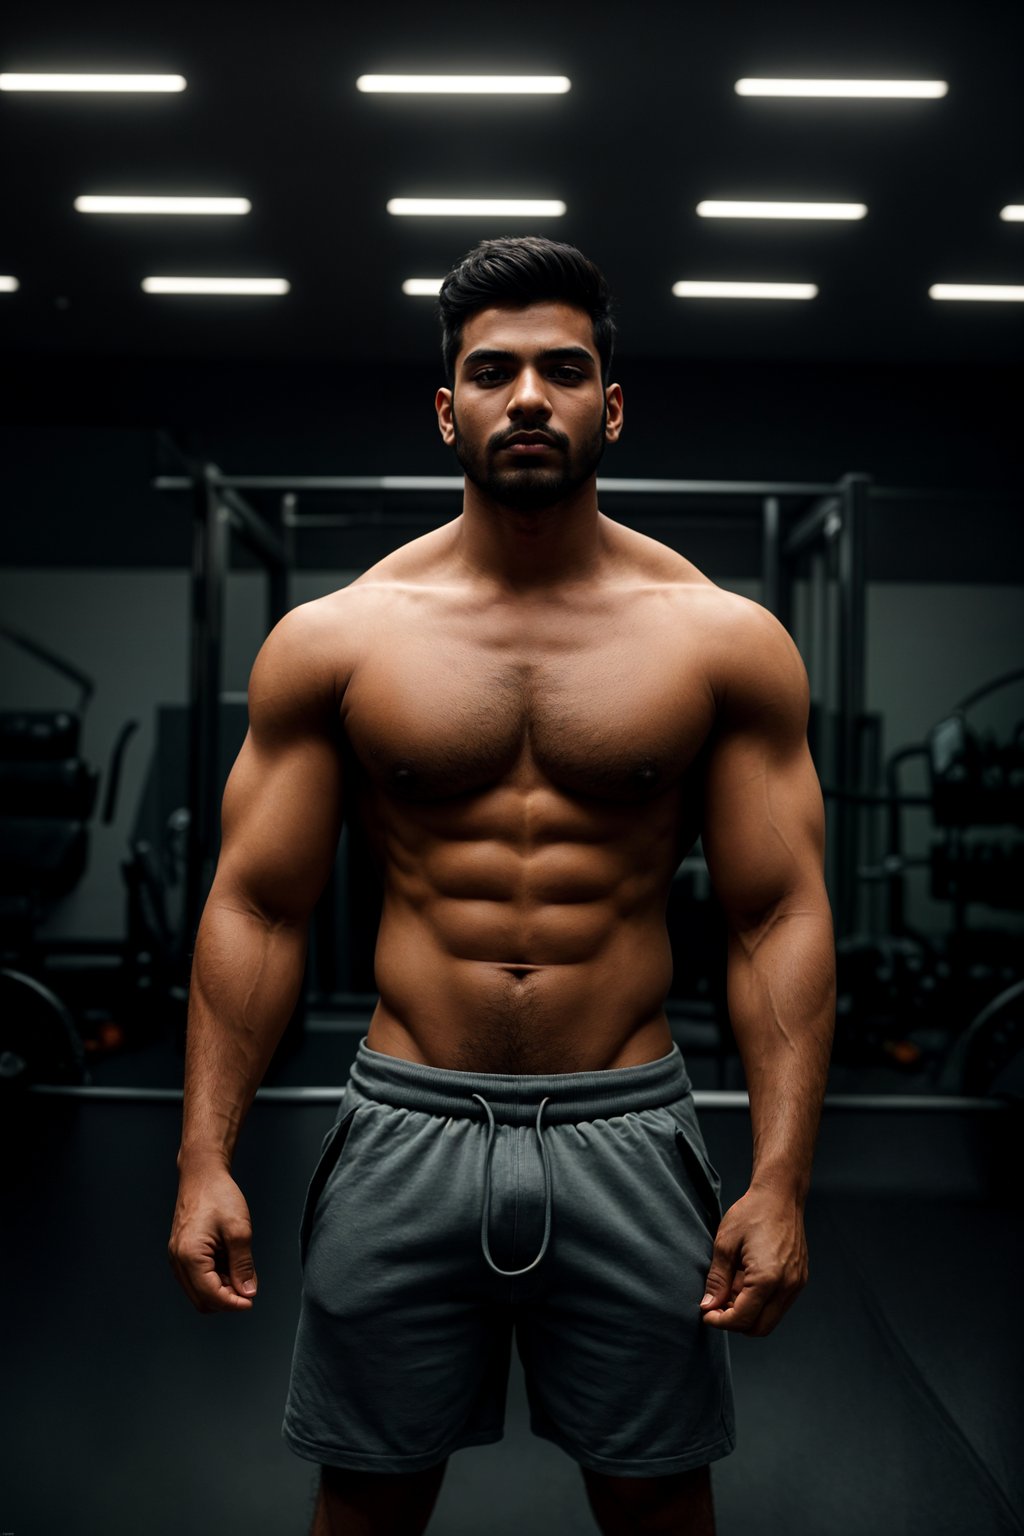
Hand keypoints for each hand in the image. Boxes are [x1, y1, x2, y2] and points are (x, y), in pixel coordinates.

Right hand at [168, 1165, 258, 1312]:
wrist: (202, 1174)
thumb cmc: (219, 1196)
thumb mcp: (239, 1231)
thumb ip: (243, 1265)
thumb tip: (248, 1292)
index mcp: (189, 1256)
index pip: (211, 1296)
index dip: (233, 1303)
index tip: (251, 1301)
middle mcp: (178, 1261)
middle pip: (202, 1300)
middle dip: (226, 1298)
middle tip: (247, 1284)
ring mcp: (177, 1257)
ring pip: (199, 1291)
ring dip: (221, 1288)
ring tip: (240, 1267)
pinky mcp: (181, 1253)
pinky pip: (196, 1277)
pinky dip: (214, 1277)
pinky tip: (229, 1262)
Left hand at [699, 1186, 807, 1336]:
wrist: (780, 1194)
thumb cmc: (751, 1213)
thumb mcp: (725, 1244)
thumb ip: (716, 1280)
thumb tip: (707, 1307)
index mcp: (767, 1279)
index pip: (742, 1318)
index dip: (720, 1321)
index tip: (705, 1314)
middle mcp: (787, 1286)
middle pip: (759, 1328)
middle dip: (735, 1323)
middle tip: (716, 1306)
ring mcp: (797, 1284)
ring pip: (770, 1318)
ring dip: (748, 1314)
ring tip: (729, 1290)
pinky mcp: (799, 1278)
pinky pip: (779, 1304)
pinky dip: (761, 1303)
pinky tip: (745, 1283)